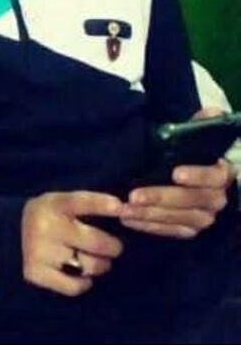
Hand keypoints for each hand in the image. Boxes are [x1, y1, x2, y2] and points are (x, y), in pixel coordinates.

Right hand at [21, 191, 123, 296]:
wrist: (11, 233)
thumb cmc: (49, 217)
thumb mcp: (63, 202)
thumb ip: (89, 206)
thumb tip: (123, 211)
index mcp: (55, 204)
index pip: (82, 202)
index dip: (102, 204)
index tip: (120, 208)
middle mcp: (47, 227)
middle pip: (95, 242)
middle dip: (113, 247)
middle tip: (115, 248)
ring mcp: (40, 251)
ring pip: (89, 266)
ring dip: (101, 265)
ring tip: (98, 261)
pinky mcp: (36, 273)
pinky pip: (73, 286)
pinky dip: (84, 283)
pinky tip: (82, 275)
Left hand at [121, 107, 237, 239]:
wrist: (193, 178)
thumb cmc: (191, 154)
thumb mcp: (196, 135)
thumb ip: (202, 124)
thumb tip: (210, 112)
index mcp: (221, 173)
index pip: (214, 176)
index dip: (197, 175)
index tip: (175, 173)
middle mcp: (217, 199)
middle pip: (191, 201)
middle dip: (161, 198)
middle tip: (134, 196)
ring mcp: (204, 218)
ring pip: (178, 219)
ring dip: (149, 215)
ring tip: (124, 210)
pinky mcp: (190, 230)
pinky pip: (170, 232)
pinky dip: (149, 227)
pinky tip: (129, 220)